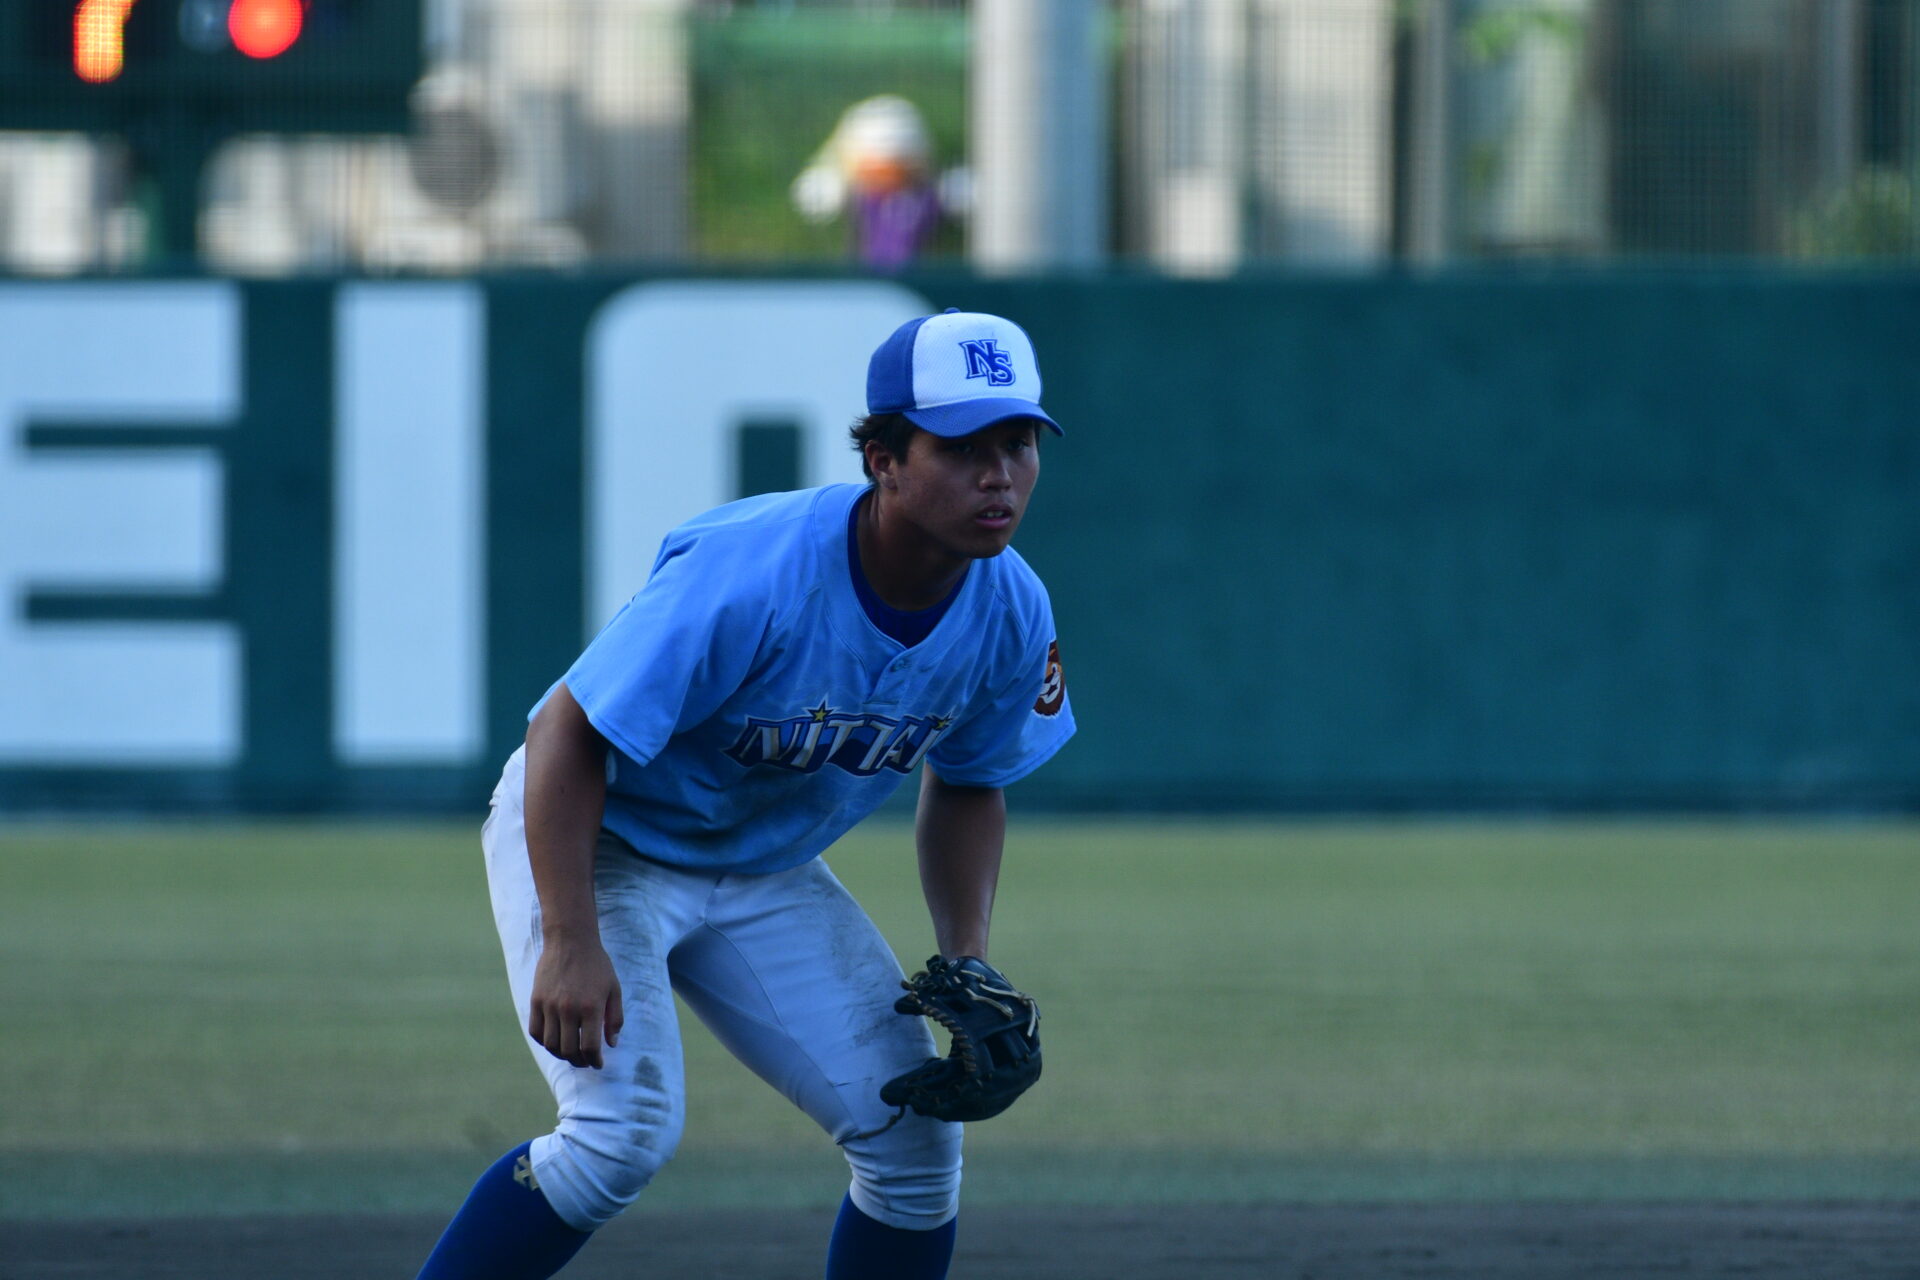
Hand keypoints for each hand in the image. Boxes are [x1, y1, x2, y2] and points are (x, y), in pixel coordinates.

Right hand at [528, 937, 623, 1068]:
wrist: (571, 940)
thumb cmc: (597, 965)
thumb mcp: (614, 989)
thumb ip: (614, 1018)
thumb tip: (612, 1044)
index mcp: (591, 1007)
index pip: (590, 1047)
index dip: (595, 1060)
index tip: (598, 1063)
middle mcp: (568, 1009)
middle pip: (569, 1050)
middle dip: (579, 1061)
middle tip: (585, 1061)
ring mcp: (549, 1005)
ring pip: (551, 1044)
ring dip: (561, 1055)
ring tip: (570, 1054)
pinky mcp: (536, 1001)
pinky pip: (536, 1031)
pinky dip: (544, 1042)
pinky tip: (555, 1041)